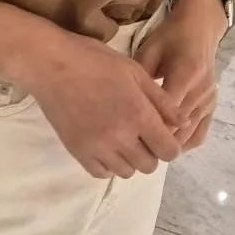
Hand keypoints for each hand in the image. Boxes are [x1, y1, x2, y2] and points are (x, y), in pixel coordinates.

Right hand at [5, 23, 182, 178]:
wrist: (50, 65)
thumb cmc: (95, 61)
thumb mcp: (136, 72)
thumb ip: (162, 101)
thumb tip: (183, 122)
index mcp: (139, 115)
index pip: (169, 151)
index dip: (171, 146)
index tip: (163, 136)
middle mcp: (120, 137)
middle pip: (149, 165)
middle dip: (151, 153)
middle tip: (142, 135)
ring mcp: (97, 147)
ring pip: (127, 171)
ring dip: (130, 159)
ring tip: (123, 140)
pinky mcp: (77, 151)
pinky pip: (101, 173)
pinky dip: (109, 165)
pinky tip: (106, 147)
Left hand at [135, 0, 225, 150]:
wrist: (199, 29)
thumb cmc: (170, 37)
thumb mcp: (150, 50)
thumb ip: (140, 78)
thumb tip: (122, 105)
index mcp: (186, 73)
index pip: (167, 111)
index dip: (148, 127)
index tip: (128, 135)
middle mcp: (201, 90)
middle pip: (178, 127)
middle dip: (155, 140)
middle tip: (131, 149)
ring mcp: (209, 100)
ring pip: (188, 135)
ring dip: (168, 145)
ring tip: (145, 150)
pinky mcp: (212, 106)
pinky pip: (200, 135)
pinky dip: (183, 143)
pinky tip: (165, 145)